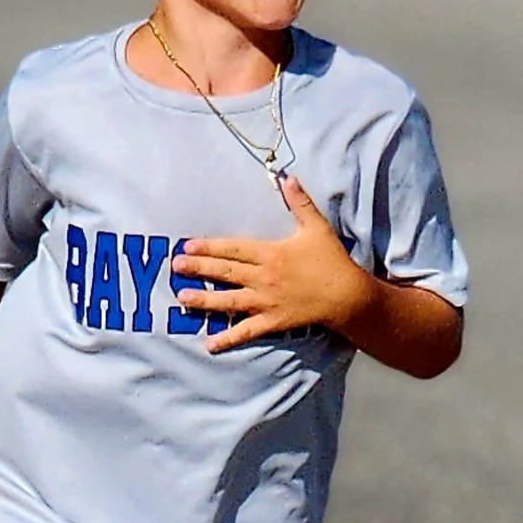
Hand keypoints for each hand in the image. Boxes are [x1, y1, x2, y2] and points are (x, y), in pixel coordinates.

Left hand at [175, 175, 371, 353]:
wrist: (347, 296)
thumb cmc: (331, 260)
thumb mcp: (316, 227)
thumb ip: (300, 203)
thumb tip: (288, 178)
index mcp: (270, 254)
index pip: (233, 249)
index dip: (209, 248)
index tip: (188, 246)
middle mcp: (264, 278)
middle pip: (225, 273)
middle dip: (198, 269)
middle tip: (175, 268)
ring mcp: (266, 302)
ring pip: (229, 301)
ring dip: (204, 300)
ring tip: (182, 298)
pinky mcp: (273, 321)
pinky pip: (247, 330)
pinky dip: (228, 338)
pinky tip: (210, 344)